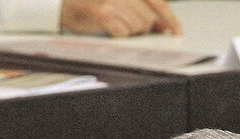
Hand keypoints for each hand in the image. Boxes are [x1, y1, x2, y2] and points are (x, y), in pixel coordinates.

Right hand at [60, 0, 181, 36]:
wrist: (62, 4)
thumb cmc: (91, 3)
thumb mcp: (120, 2)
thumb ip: (143, 10)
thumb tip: (163, 25)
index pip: (158, 2)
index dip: (170, 18)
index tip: (177, 31)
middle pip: (148, 18)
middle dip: (142, 27)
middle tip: (127, 23)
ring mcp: (113, 1)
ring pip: (137, 27)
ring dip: (130, 31)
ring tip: (116, 23)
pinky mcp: (104, 13)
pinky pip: (124, 32)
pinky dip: (120, 34)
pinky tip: (111, 28)